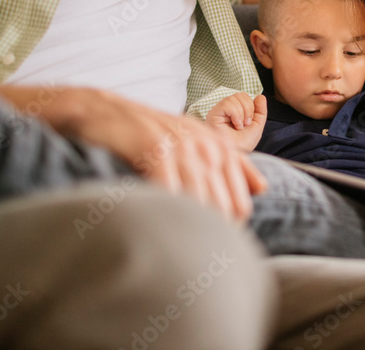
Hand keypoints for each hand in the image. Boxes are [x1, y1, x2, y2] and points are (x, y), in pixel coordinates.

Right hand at [0, 85, 267, 221]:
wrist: (102, 111)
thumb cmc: (149, 132)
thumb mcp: (195, 141)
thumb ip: (232, 163)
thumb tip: (262, 188)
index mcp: (218, 146)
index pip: (241, 201)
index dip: (229, 227)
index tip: (211, 243)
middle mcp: (204, 145)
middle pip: (224, 206)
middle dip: (211, 231)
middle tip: (194, 253)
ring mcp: (179, 146)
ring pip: (199, 201)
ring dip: (189, 226)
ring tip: (176, 244)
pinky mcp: (152, 148)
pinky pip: (168, 190)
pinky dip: (165, 210)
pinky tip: (159, 221)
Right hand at [207, 92, 267, 151]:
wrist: (236, 154)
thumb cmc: (243, 143)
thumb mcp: (256, 126)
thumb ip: (260, 111)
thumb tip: (260, 96)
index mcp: (234, 111)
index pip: (244, 96)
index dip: (252, 106)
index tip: (250, 122)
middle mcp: (225, 110)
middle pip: (240, 95)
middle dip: (249, 109)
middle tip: (246, 124)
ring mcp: (218, 111)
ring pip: (234, 98)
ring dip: (242, 113)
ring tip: (239, 126)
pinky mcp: (213, 114)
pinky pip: (227, 104)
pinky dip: (236, 114)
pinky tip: (235, 124)